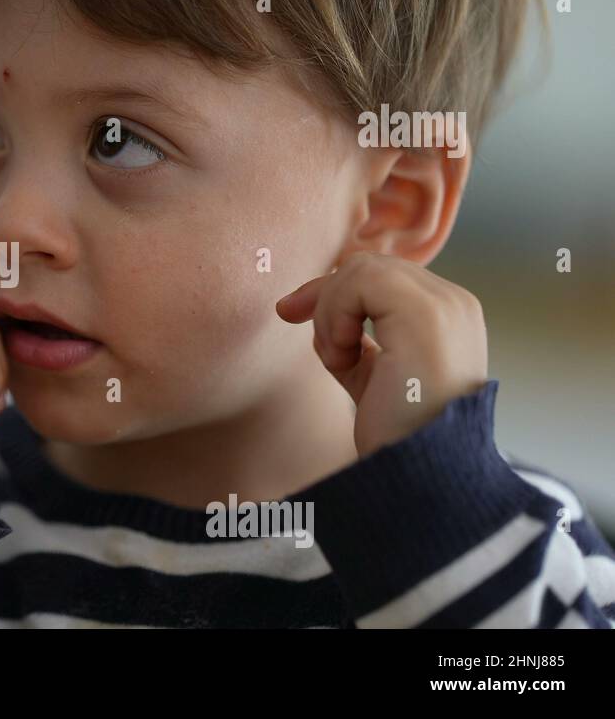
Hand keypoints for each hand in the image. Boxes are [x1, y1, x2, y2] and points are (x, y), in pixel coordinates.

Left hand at [275, 251, 487, 457]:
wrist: (421, 477)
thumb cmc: (396, 436)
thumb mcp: (372, 378)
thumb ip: (355, 342)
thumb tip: (314, 308)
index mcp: (448, 319)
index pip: (383, 277)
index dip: (333, 292)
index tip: (290, 312)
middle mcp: (455, 305)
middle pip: (369, 266)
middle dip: (322, 292)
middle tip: (289, 316)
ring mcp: (445, 307)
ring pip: (361, 269)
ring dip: (330, 312)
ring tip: (338, 358)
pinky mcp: (426, 314)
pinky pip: (361, 280)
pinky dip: (336, 314)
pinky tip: (342, 356)